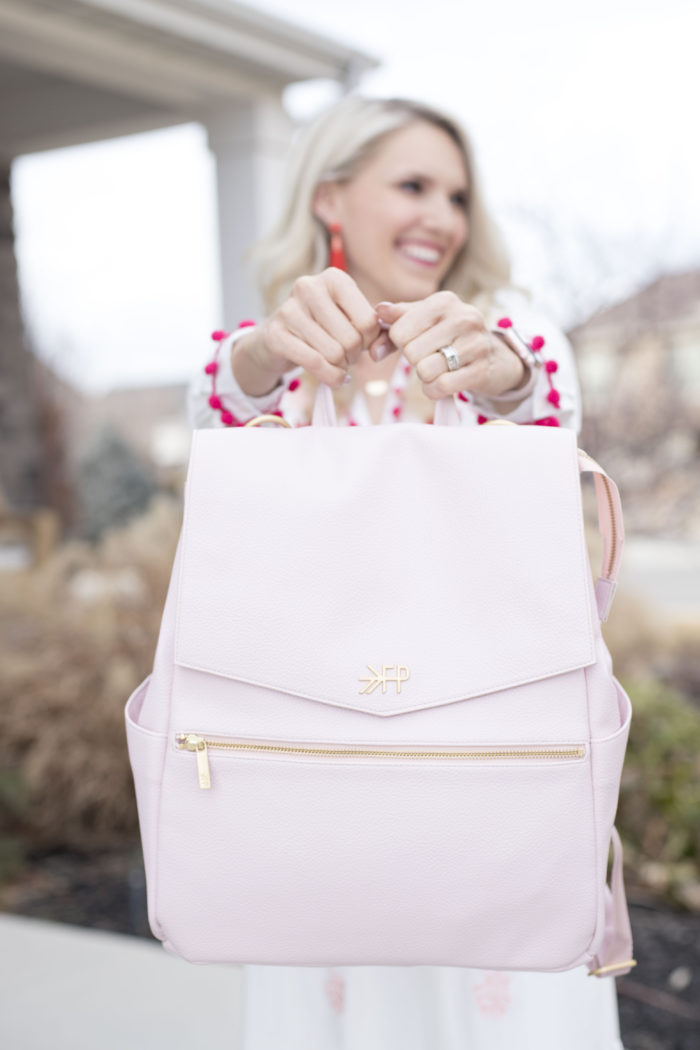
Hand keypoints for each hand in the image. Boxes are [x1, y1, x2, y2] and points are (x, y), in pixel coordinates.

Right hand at [241, 269, 383, 388]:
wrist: (278, 339)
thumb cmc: (324, 329)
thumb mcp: (353, 322)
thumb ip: (378, 332)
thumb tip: (382, 347)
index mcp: (334, 278)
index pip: (369, 321)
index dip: (370, 341)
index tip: (362, 343)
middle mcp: (309, 287)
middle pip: (351, 339)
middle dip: (354, 356)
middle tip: (346, 356)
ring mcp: (289, 309)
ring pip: (333, 353)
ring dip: (340, 367)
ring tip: (335, 362)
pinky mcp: (275, 334)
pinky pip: (314, 363)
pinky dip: (329, 377)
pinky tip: (332, 377)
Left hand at [374, 292, 525, 400]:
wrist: (494, 359)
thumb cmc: (449, 338)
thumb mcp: (423, 324)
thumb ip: (396, 321)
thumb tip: (378, 312)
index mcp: (444, 301)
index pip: (399, 330)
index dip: (400, 344)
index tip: (415, 342)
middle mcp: (463, 317)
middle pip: (411, 352)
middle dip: (414, 361)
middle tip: (429, 358)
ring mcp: (476, 343)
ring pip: (425, 370)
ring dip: (425, 377)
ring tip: (438, 369)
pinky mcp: (482, 370)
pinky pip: (441, 386)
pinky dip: (434, 390)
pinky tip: (443, 383)